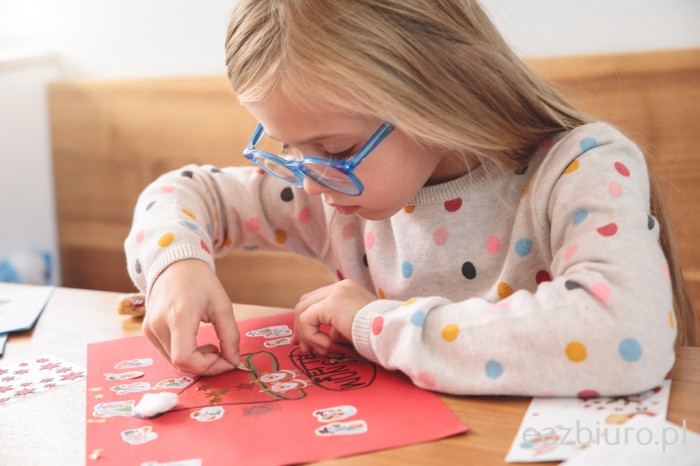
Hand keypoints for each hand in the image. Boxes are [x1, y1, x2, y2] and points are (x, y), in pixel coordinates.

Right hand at [143, 259, 239, 375]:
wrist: (175, 264)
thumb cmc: (200, 281)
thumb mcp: (222, 305)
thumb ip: (230, 335)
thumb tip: (234, 361)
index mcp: (179, 316)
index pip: (185, 359)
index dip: (209, 367)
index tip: (227, 360)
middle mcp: (159, 325)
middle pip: (181, 363)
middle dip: (207, 365)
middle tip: (223, 353)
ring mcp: (150, 329)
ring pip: (174, 362)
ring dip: (196, 361)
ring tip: (211, 346)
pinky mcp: (148, 331)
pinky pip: (168, 353)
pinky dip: (185, 355)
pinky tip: (196, 342)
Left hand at [293, 279, 375, 354]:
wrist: (393, 332)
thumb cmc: (380, 333)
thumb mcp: (355, 326)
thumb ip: (339, 326)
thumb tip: (327, 337)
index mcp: (346, 289)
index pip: (316, 300)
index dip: (306, 321)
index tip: (306, 342)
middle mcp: (339, 287)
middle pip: (305, 303)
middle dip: (300, 327)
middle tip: (303, 349)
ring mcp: (335, 293)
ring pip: (302, 310)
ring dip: (305, 334)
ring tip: (318, 351)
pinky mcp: (331, 304)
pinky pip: (307, 319)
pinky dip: (310, 336)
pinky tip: (326, 347)